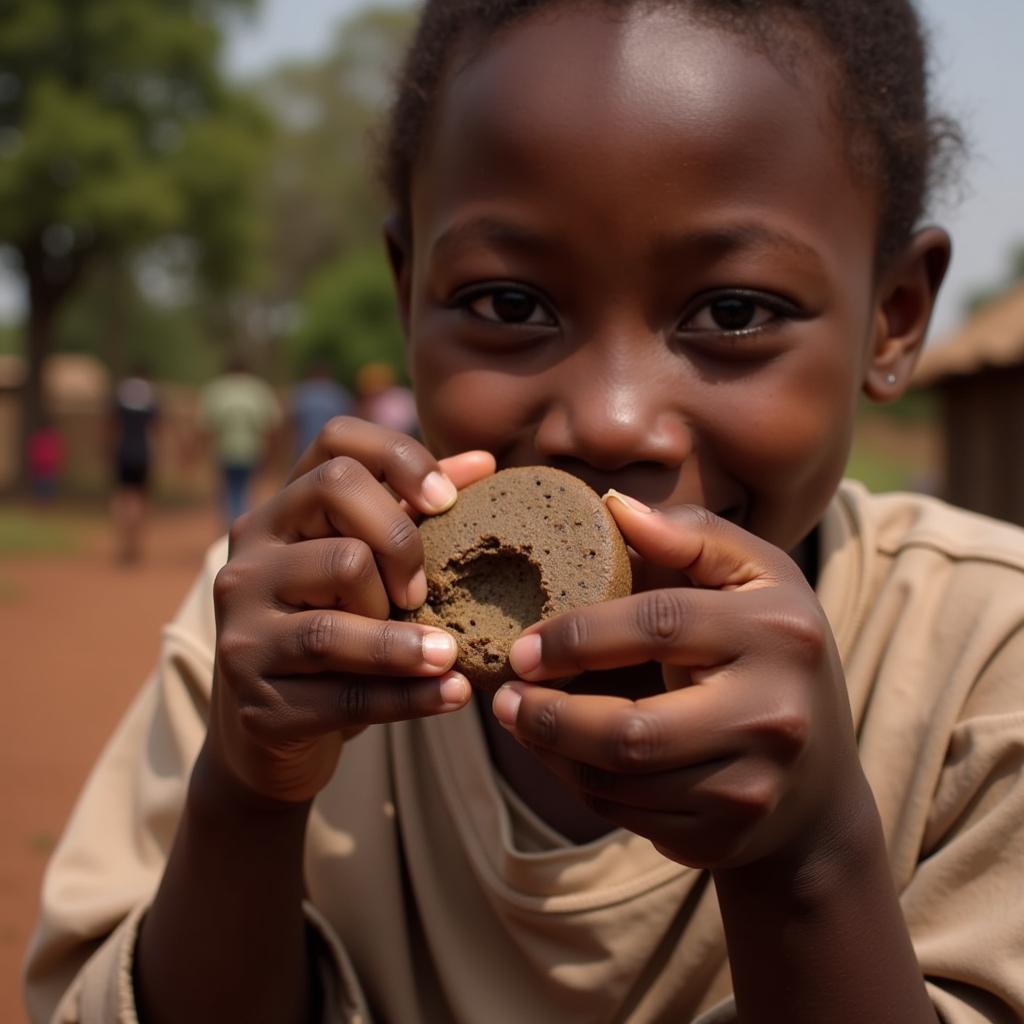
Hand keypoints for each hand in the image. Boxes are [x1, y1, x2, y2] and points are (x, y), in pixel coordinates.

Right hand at [208, 416, 494, 802]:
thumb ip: (413, 515)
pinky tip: (453, 693)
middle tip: (422, 593)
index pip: (334, 442)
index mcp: (278, 515)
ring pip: (337, 612)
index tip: (446, 501)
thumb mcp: (367, 570)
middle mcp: (249, 559)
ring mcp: (243, 630)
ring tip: (450, 654)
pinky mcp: (259, 701)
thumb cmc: (334, 632)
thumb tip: (483, 463)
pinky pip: (347, 693)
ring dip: (406, 640)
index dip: (399, 457)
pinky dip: (410, 695)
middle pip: (335, 504)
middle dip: (399, 543)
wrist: (267, 736)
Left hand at [491, 494, 862, 869]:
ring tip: (518, 719)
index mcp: (777, 633)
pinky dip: (579, 785)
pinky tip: (560, 756)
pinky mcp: (724, 836)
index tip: (522, 646)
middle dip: (549, 717)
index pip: (659, 625)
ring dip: (551, 752)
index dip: (577, 635)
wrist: (816, 786)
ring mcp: (751, 786)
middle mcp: (773, 715)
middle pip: (632, 730)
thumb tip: (615, 506)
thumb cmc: (773, 656)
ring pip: (619, 780)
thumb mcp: (759, 580)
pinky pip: (626, 814)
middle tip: (504, 697)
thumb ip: (695, 535)